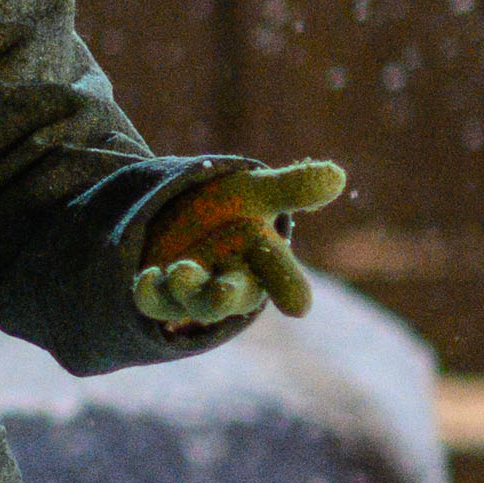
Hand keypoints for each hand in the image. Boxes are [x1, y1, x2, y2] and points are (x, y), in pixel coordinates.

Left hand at [130, 158, 347, 324]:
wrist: (177, 215)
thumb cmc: (228, 209)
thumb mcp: (256, 192)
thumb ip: (292, 188)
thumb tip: (337, 177)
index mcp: (263, 263)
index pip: (281, 278)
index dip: (288, 288)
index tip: (299, 305)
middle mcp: (230, 283)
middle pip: (232, 297)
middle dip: (226, 296)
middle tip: (222, 294)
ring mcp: (192, 292)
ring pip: (191, 302)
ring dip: (186, 290)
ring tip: (181, 270)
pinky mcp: (157, 292)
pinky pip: (153, 301)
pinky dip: (150, 293)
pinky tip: (146, 278)